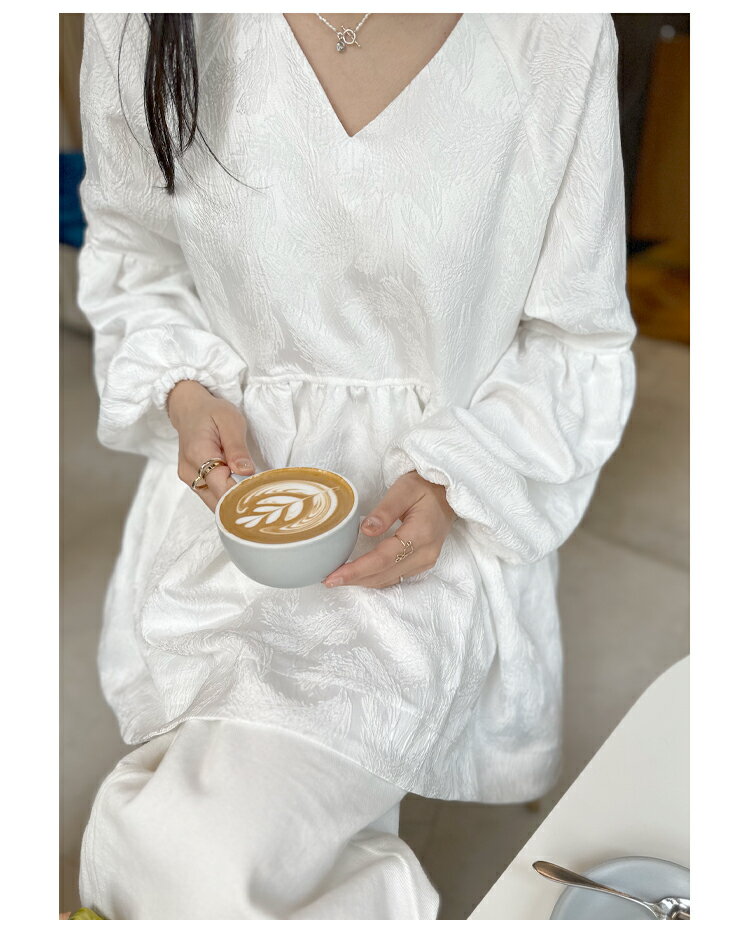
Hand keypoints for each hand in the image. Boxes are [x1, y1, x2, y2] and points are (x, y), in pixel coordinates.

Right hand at [166, 379, 255, 509]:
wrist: (189, 409)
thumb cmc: (211, 412)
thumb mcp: (230, 421)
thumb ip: (237, 448)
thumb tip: (246, 471)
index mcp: (198, 454)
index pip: (222, 488)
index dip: (243, 494)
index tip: (262, 493)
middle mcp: (189, 471)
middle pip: (217, 501)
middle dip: (240, 503)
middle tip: (263, 496)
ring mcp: (189, 478)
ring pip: (214, 503)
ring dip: (234, 502)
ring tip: (253, 492)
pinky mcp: (193, 481)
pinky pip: (212, 497)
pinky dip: (227, 497)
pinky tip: (241, 489)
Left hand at [323, 470, 456, 588]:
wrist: (448, 493)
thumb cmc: (425, 487)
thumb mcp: (404, 489)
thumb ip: (386, 510)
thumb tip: (366, 529)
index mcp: (421, 534)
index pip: (383, 558)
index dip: (357, 570)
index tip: (334, 575)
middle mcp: (425, 553)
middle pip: (384, 574)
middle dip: (355, 579)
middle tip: (327, 579)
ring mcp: (425, 561)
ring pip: (389, 580)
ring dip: (363, 581)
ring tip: (338, 578)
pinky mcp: (422, 563)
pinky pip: (395, 577)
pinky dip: (374, 578)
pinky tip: (358, 575)